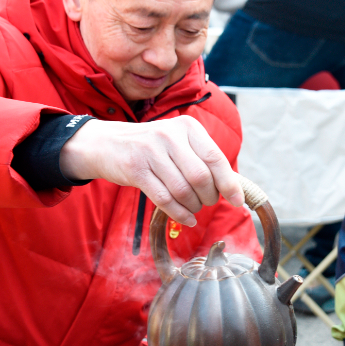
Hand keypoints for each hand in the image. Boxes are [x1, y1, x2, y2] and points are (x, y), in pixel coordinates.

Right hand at [59, 116, 243, 225]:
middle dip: (209, 198)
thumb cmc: (151, 148)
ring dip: (193, 207)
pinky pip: (165, 199)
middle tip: (207, 202)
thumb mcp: (178, 142)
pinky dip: (180, 214)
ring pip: (183, 191)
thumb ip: (203, 159)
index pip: (216, 158)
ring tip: (193, 208)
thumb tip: (234, 187)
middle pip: (201, 178)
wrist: (106, 144)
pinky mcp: (136, 170)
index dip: (229, 183)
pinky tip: (186, 218)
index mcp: (187, 127)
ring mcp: (151, 152)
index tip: (238, 201)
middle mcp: (170, 135)